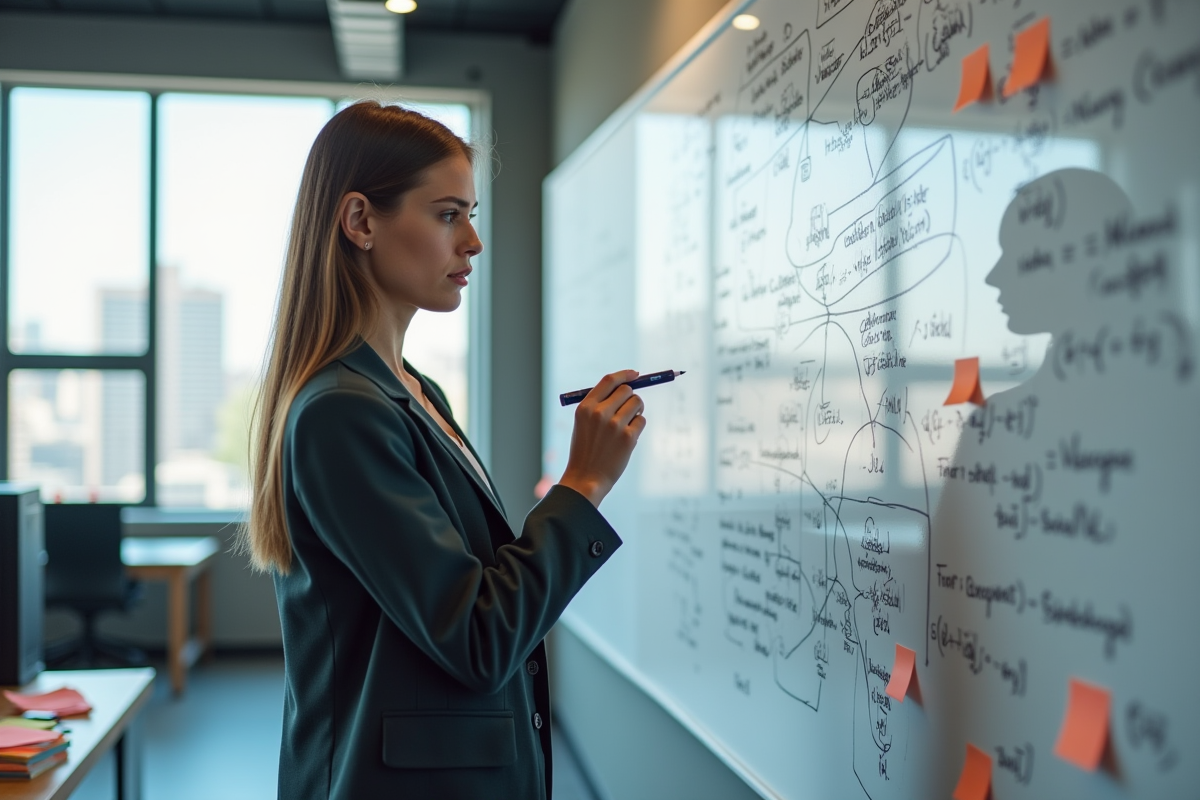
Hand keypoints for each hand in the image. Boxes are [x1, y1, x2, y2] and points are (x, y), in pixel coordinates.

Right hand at [558, 369, 646, 506]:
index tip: (635, 374)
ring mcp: (615, 425)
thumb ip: (600, 405)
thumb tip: (626, 388)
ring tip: (627, 424)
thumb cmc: (586, 450)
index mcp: (585, 407)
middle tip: (629, 408)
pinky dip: (638, 426)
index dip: (625, 375)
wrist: (585, 478)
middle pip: (626, 390)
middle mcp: (599, 413)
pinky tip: (627, 438)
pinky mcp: (628, 437)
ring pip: (637, 403)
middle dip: (631, 396)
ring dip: (637, 411)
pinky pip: (641, 421)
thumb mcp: (583, 424)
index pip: (609, 381)